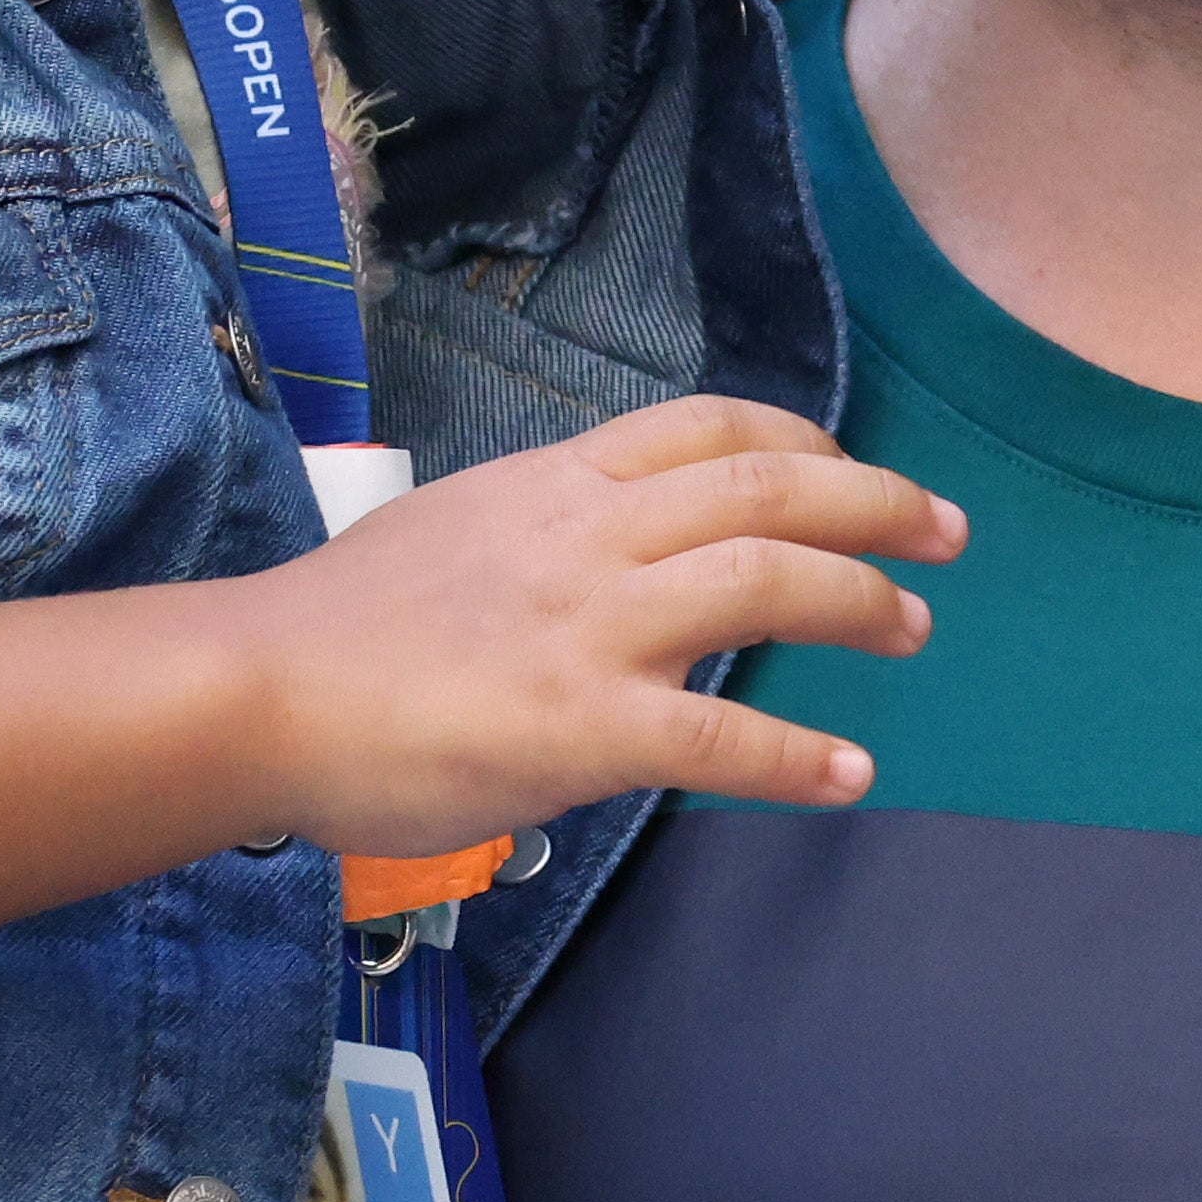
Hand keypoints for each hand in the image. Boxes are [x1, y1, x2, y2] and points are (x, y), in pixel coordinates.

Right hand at [258, 397, 953, 857]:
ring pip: (766, 581)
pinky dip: (797, 756)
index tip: (849, 466)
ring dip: (861, 598)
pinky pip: (719, 736)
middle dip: (874, 501)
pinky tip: (848, 773)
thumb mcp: (450, 534)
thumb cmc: (334, 629)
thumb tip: (585, 567)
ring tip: (912, 626)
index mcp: (555, 486)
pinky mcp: (581, 727)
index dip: (802, 440)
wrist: (254, 690)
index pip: (706, 429)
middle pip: (767, 489)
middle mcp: (588, 537)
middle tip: (946, 532)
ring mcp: (590, 628)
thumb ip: (536, 541)